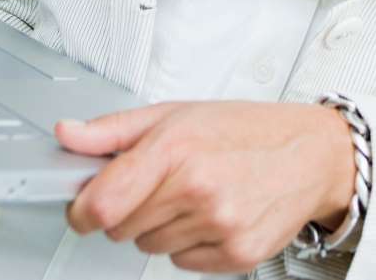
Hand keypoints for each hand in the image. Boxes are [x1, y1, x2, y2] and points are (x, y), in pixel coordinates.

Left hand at [59, 100, 354, 272]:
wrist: (309, 153)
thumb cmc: (242, 129)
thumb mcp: (174, 113)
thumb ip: (112, 131)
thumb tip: (67, 135)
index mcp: (175, 148)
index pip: (104, 202)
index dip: (81, 209)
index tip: (81, 205)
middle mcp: (196, 189)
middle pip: (121, 228)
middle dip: (126, 209)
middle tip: (154, 183)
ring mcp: (218, 226)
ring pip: (149, 246)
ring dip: (158, 225)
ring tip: (189, 193)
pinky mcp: (237, 256)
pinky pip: (181, 263)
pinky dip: (187, 242)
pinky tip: (209, 213)